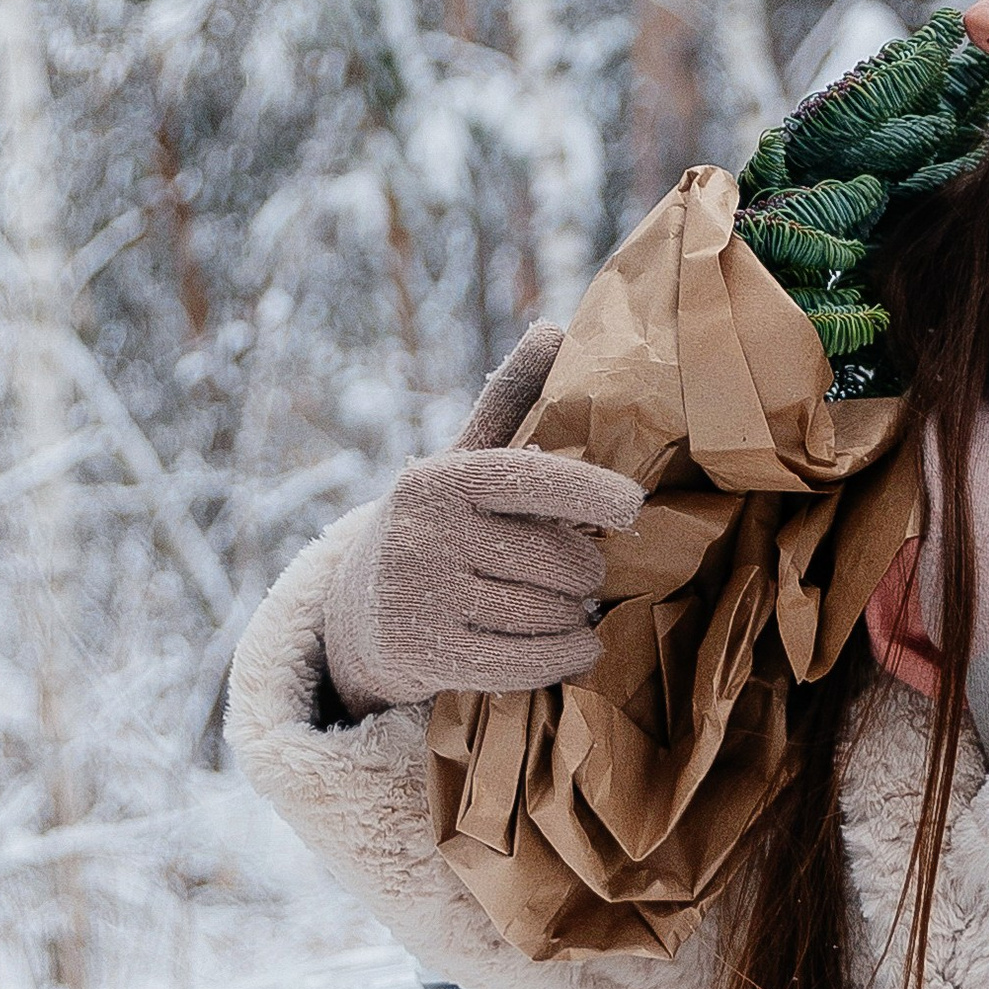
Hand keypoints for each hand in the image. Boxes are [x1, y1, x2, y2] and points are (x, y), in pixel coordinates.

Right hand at [321, 324, 643, 718]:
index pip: (533, 479)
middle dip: (585, 570)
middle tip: (583, 573)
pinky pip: (525, 663)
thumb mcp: (461, 463)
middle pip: (556, 558)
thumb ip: (509, 400)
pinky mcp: (425, 653)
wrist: (355, 617)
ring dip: (576, 616)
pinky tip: (578, 648)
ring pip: (546, 612)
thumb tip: (556, 326)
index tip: (633, 506)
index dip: (592, 492)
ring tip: (573, 608)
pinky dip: (565, 658)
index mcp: (441, 479)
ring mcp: (420, 596)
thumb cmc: (435, 528)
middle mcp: (424, 533)